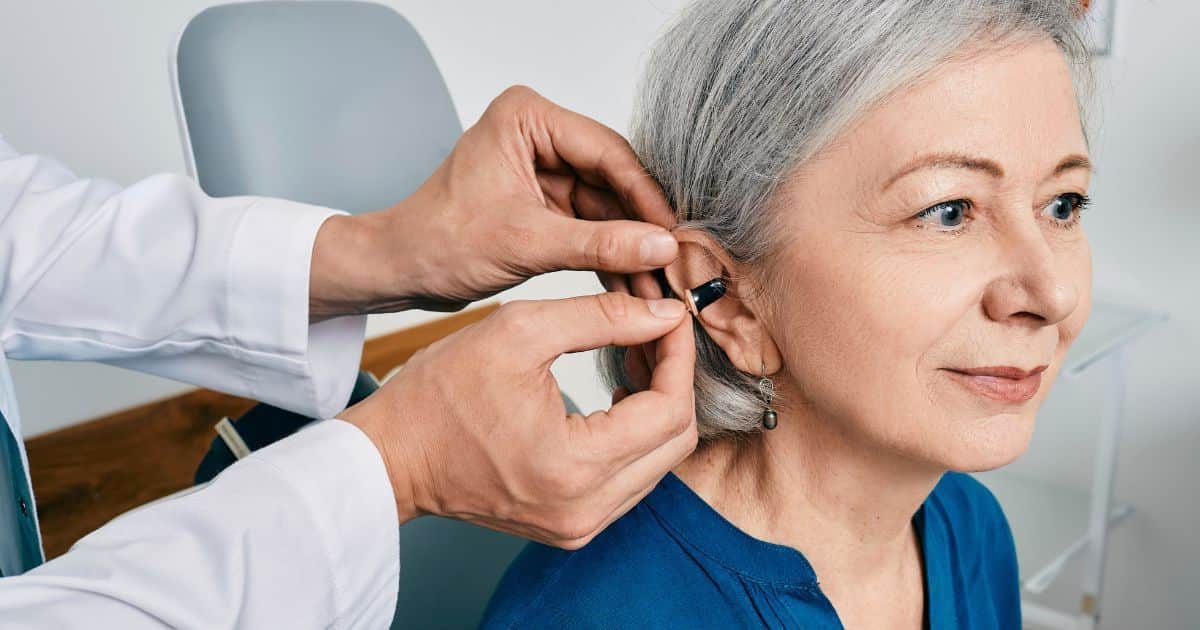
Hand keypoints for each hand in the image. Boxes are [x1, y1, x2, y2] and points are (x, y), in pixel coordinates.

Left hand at [310, 86, 677, 317]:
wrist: (399, 272)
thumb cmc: (438, 243)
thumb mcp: (526, 243)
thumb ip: (599, 244)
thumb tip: (661, 247)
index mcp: (527, 118)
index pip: (605, 152)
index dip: (645, 195)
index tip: (674, 232)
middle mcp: (538, 135)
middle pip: (612, 179)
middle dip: (641, 225)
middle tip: (676, 261)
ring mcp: (543, 169)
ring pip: (606, 208)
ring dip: (630, 247)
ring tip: (661, 282)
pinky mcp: (544, 202)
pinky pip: (590, 227)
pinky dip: (610, 255)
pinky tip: (636, 283)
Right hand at [338, 293, 696, 547]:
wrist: (392, 457)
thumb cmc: (441, 394)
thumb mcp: (519, 332)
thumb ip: (603, 317)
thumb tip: (666, 314)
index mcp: (574, 465)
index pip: (668, 409)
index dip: (677, 354)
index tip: (669, 314)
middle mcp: (586, 509)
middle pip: (675, 440)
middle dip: (674, 378)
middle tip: (654, 331)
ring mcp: (580, 525)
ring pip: (659, 461)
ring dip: (657, 405)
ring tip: (635, 355)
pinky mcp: (572, 526)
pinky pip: (632, 478)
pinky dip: (635, 434)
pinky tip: (617, 394)